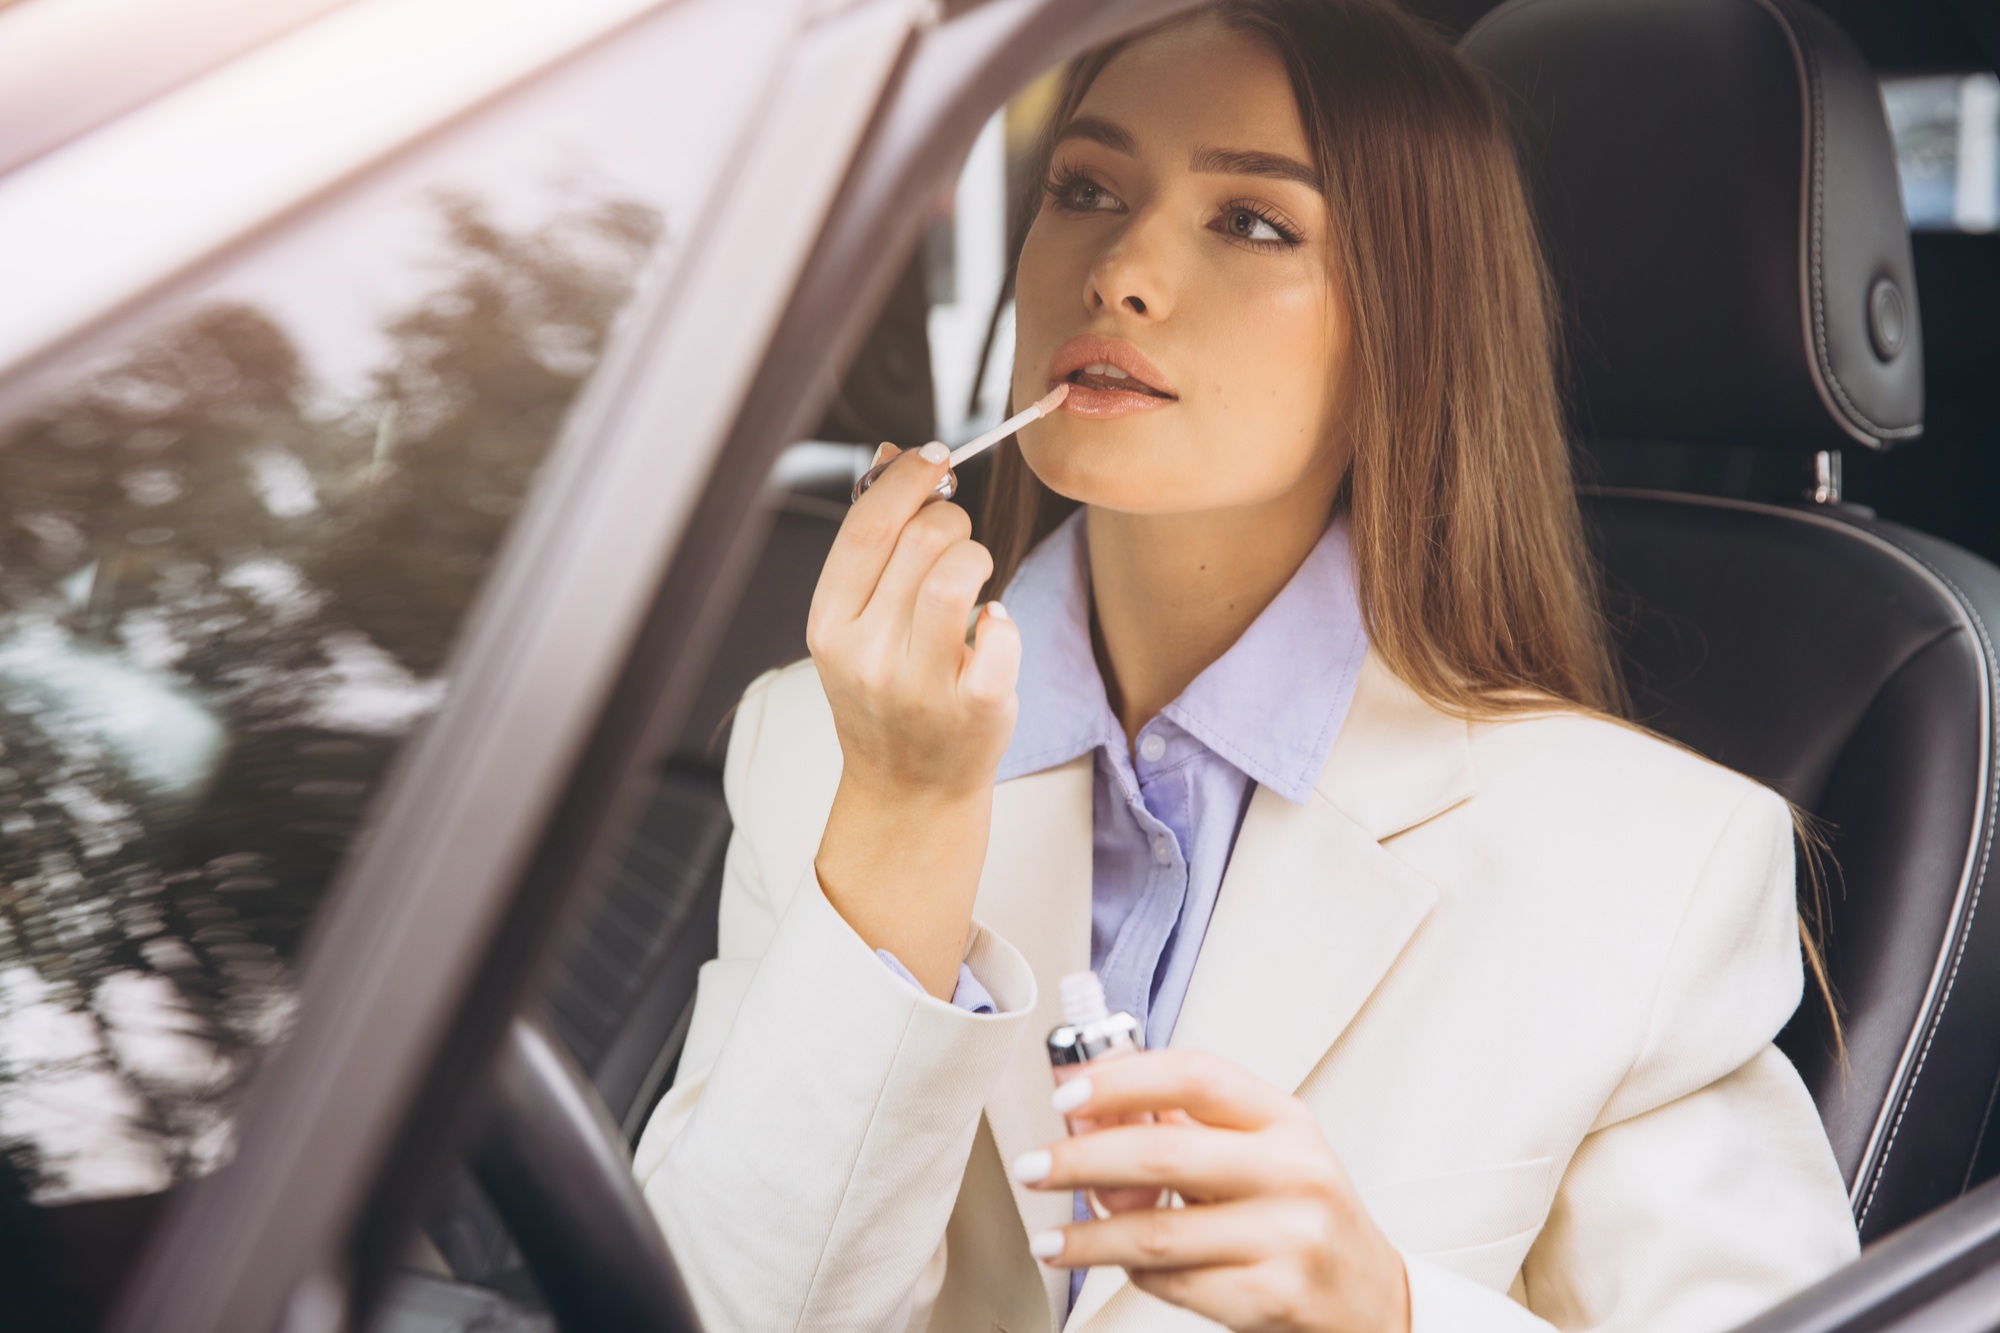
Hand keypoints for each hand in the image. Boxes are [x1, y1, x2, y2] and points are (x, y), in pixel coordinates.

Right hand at [807, 443, 1020, 995]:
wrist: (909, 790)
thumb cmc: (887, 697)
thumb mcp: (858, 622)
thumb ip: (871, 541)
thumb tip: (889, 456)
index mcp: (830, 625)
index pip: (867, 527)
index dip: (906, 479)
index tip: (934, 458)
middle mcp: (866, 654)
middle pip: (920, 541)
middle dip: (950, 520)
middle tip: (955, 539)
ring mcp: (918, 685)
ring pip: (956, 576)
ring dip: (977, 557)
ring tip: (974, 578)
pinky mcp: (974, 707)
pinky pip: (999, 631)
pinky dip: (1002, 618)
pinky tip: (990, 627)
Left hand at [1011, 1050, 1409, 1332]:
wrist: (1371, 1301)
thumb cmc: (1300, 1216)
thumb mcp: (1263, 1153)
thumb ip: (1185, 1127)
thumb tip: (1088, 1112)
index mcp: (1285, 1119)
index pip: (1194, 1075)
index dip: (1121, 1079)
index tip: (1066, 1093)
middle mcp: (1293, 1171)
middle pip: (1163, 1153)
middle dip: (1080, 1160)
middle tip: (1034, 1168)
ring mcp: (1289, 1237)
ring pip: (1157, 1231)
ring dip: (1087, 1235)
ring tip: (1051, 1240)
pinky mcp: (1274, 1298)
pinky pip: (1175, 1284)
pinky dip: (1133, 1275)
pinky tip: (1115, 1266)